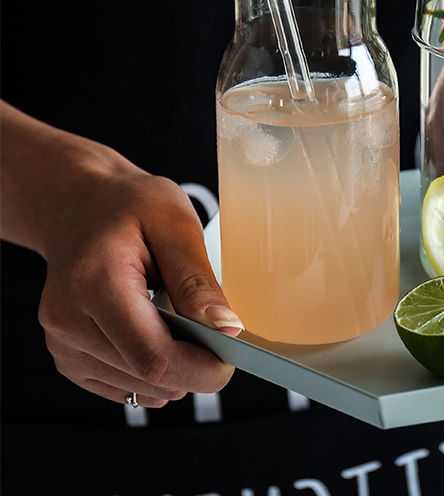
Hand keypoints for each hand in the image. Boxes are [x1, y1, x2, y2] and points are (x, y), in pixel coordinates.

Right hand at [34, 163, 243, 407]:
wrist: (80, 204)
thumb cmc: (130, 206)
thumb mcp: (174, 223)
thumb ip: (197, 279)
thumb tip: (226, 328)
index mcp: (95, 284)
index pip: (152, 356)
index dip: (199, 368)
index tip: (232, 360)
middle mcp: (68, 321)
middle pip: (146, 376)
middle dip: (194, 369)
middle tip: (220, 339)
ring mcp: (62, 343)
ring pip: (135, 387)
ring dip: (174, 371)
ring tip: (184, 325)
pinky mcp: (68, 356)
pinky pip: (120, 385)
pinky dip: (151, 373)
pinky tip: (162, 336)